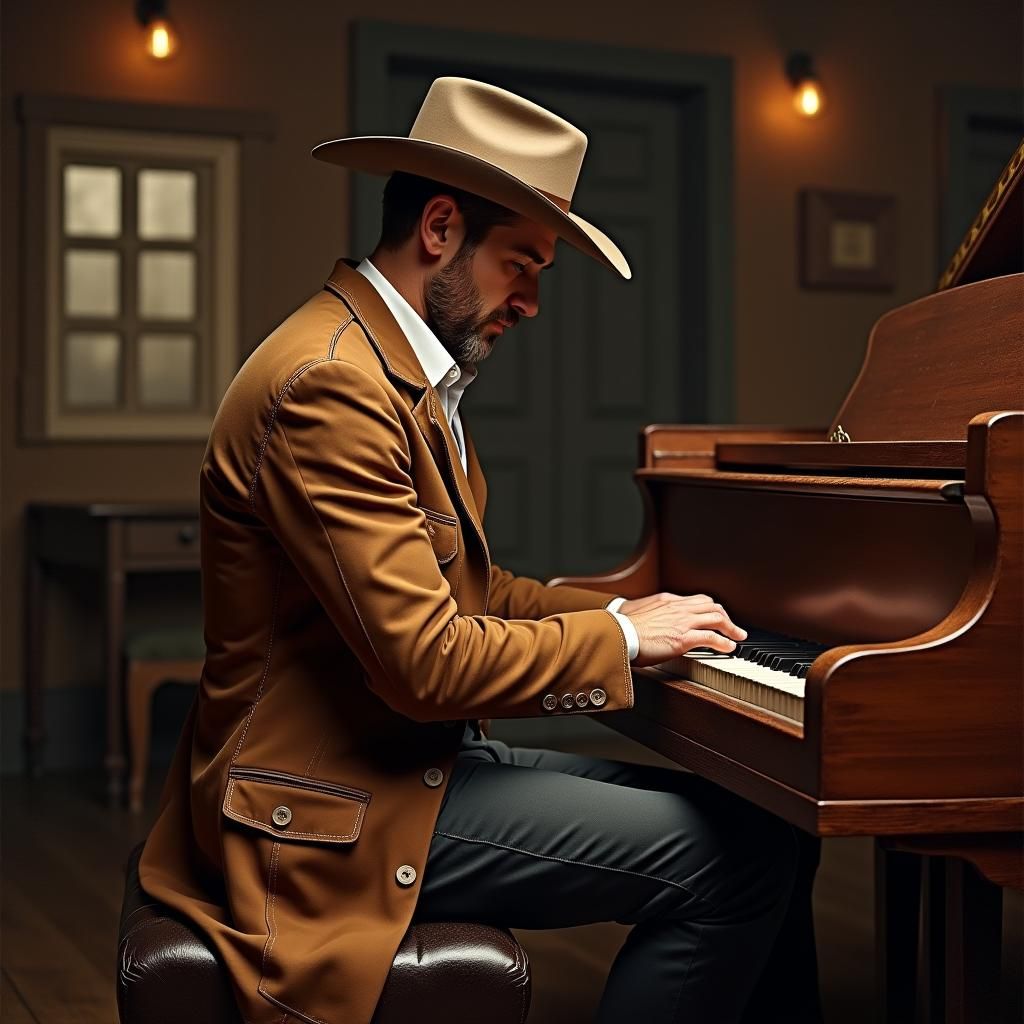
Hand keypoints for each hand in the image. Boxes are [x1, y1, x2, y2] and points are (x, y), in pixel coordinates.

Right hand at [617, 593, 746, 667]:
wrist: (619, 634)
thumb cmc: (625, 628)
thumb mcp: (642, 614)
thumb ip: (655, 615)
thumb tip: (658, 624)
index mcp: (668, 601)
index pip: (697, 600)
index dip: (710, 609)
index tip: (715, 616)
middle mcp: (678, 607)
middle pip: (711, 606)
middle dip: (725, 616)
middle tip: (732, 626)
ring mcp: (682, 622)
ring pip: (716, 618)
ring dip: (731, 628)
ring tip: (738, 636)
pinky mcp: (683, 638)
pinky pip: (711, 637)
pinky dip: (724, 642)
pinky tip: (729, 647)